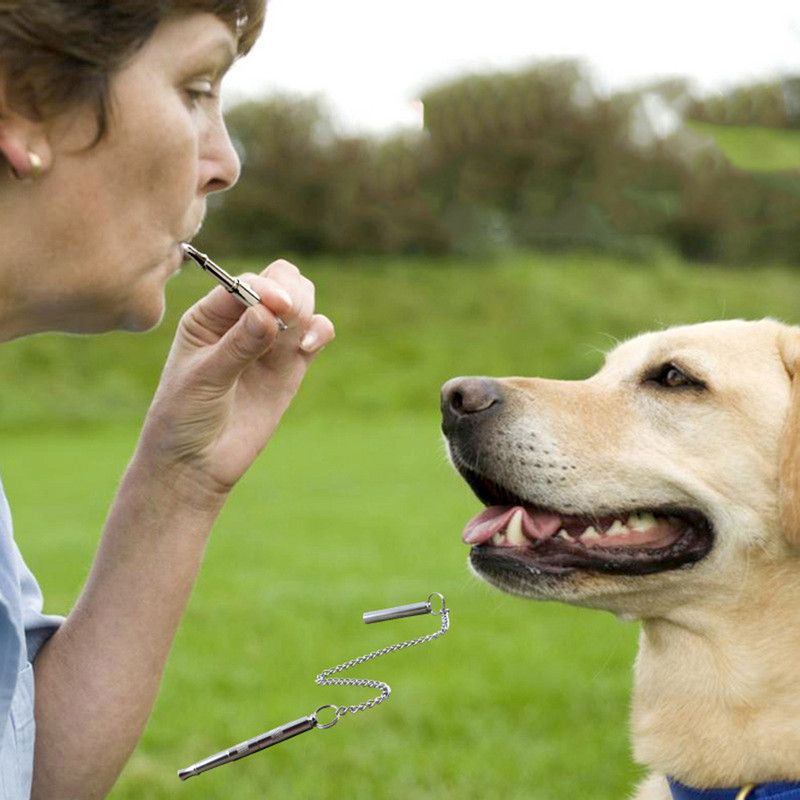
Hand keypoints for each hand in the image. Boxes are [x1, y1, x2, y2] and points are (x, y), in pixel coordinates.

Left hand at [135, 258, 333, 506]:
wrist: (196, 462)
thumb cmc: (184, 416)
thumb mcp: (203, 379)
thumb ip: (236, 346)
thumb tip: (266, 313)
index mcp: (209, 316)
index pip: (244, 284)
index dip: (264, 288)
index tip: (278, 307)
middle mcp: (240, 321)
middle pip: (280, 282)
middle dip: (291, 293)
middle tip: (290, 318)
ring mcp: (268, 343)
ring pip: (301, 303)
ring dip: (307, 310)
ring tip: (298, 340)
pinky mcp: (290, 366)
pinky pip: (315, 334)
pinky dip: (320, 331)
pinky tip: (307, 348)